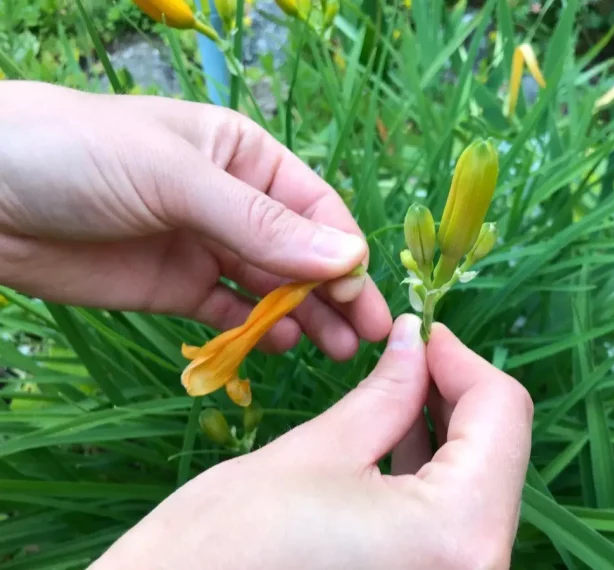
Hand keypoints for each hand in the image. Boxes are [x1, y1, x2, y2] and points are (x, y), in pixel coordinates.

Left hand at [0, 81, 390, 359]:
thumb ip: (261, 224)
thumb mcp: (178, 179)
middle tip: (365, 337)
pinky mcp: (177, 286)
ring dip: (305, 317)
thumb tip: (346, 256)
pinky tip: (279, 345)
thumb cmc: (84, 154)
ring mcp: (206, 246)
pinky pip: (229, 310)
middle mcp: (235, 202)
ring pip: (271, 287)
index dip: (341, 250)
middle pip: (301, 253)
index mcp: (245, 157)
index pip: (313, 207)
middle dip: (335, 292)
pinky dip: (256, 328)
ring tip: (336, 352)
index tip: (358, 293)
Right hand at [89, 316, 532, 569]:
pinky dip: (434, 477)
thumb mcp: (317, 451)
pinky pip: (456, 523)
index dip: (461, 359)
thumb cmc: (228, 542)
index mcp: (459, 532)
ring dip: (446, 431)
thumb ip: (387, 391)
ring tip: (396, 391)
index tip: (419, 332)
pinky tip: (396, 442)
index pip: (503, 414)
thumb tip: (417, 340)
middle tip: (404, 355)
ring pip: (482, 486)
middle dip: (453, 393)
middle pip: (499, 451)